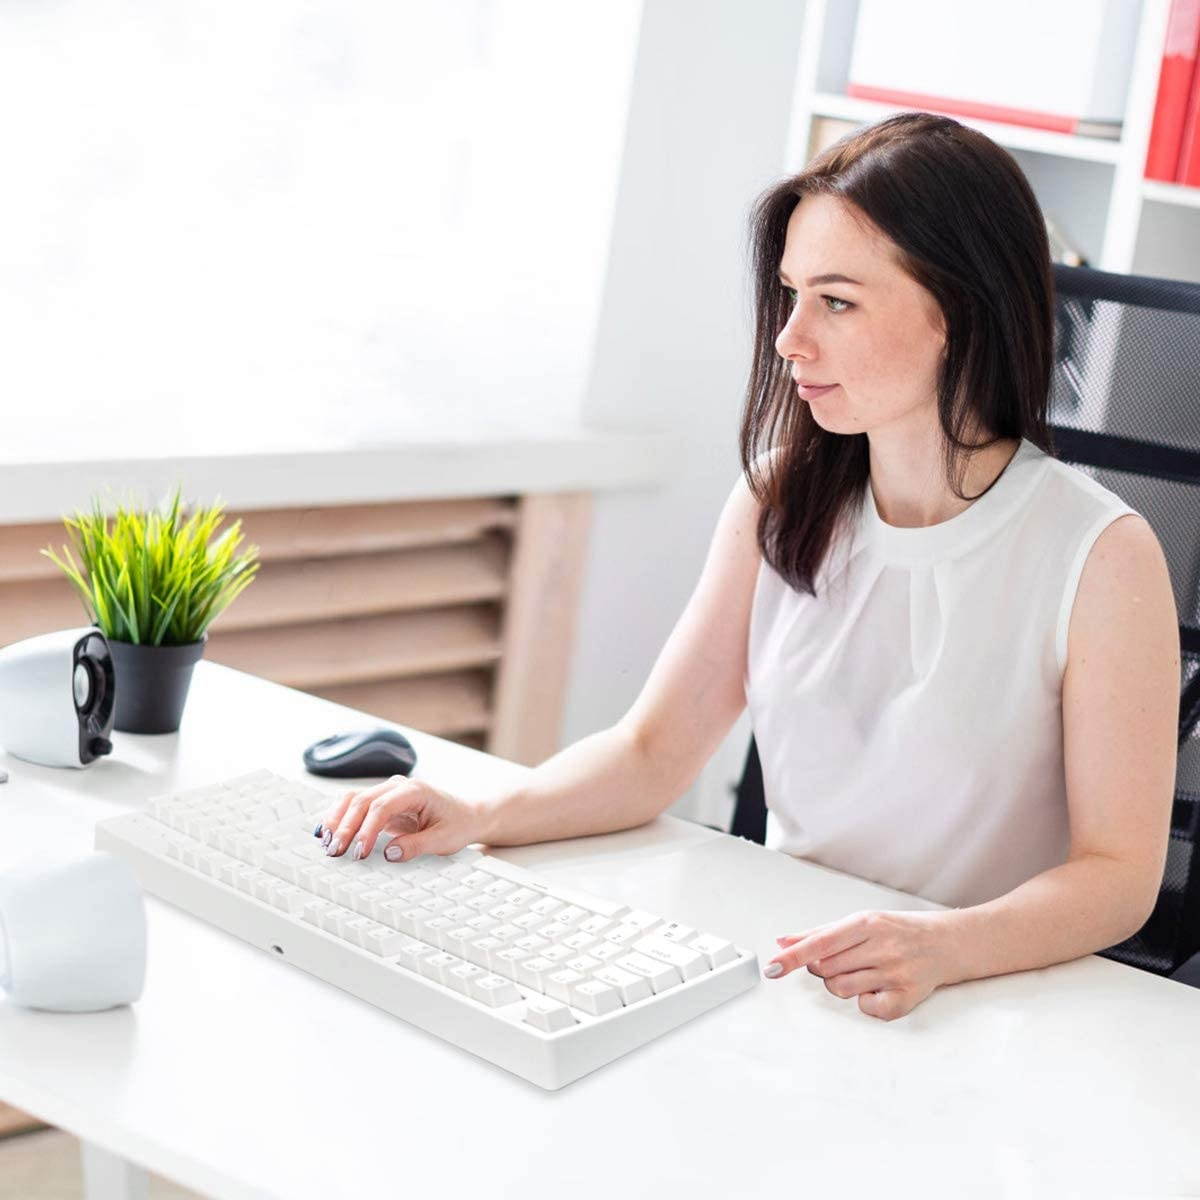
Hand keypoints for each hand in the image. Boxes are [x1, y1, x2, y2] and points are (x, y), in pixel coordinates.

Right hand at [315, 775, 485, 863]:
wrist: (466, 815)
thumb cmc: (457, 824)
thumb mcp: (444, 840)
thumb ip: (417, 846)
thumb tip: (390, 854)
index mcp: (415, 791)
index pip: (382, 806)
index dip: (366, 829)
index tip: (359, 852)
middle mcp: (398, 786)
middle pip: (362, 800)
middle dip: (346, 827)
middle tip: (336, 852)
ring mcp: (388, 792)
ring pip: (353, 799)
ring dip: (338, 820)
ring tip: (326, 843)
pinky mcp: (381, 802)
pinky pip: (355, 805)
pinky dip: (340, 817)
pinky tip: (328, 832)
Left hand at [763, 909, 956, 1021]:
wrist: (946, 942)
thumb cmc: (900, 930)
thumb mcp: (861, 922)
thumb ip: (820, 933)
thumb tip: (783, 941)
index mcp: (867, 923)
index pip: (820, 942)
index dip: (793, 956)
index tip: (772, 967)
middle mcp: (882, 947)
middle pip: (827, 969)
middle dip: (825, 968)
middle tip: (844, 959)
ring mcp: (896, 973)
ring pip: (842, 989)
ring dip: (842, 984)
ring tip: (863, 971)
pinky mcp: (906, 997)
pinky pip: (867, 1009)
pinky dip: (866, 1001)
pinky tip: (878, 986)